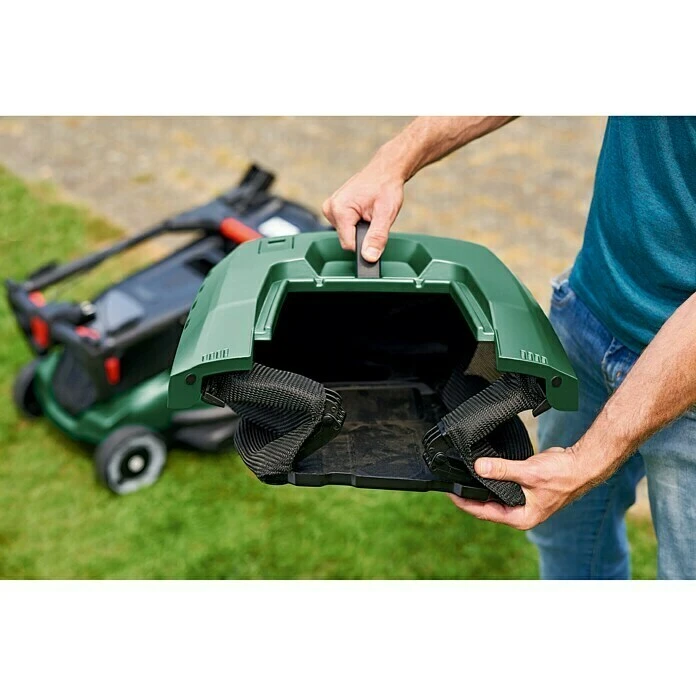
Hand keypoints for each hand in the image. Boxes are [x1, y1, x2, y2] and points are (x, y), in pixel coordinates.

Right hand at [322, 159, 404, 261]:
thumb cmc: (385, 187)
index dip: (365, 244)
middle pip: (347, 240)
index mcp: (339, 210)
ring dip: (360, 229)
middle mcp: (330, 209)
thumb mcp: (386, 214)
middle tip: (374, 218)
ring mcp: (330, 209)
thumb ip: (377, 237)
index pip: (349, 245)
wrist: (384, 172)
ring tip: (369, 213)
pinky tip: (363, 212)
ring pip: (346, 235)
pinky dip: (356, 224)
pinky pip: (345, 227)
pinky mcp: (333, 210)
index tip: (376, 234)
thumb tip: (369, 257)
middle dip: (363, 234)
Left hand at [448, 446, 595, 529]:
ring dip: (479, 488)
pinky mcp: (523, 490)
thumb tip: (479, 467)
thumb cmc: (562, 474)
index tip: (449, 493)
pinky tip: (480, 471)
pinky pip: (501, 487)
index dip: (464, 503)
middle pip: (486, 507)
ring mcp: (522, 502)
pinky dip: (490, 480)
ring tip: (461, 477)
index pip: (484, 513)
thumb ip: (502, 470)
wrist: (581, 465)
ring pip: (493, 496)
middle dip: (469, 496)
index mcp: (521, 517)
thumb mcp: (528, 472)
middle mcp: (520, 513)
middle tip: (450, 483)